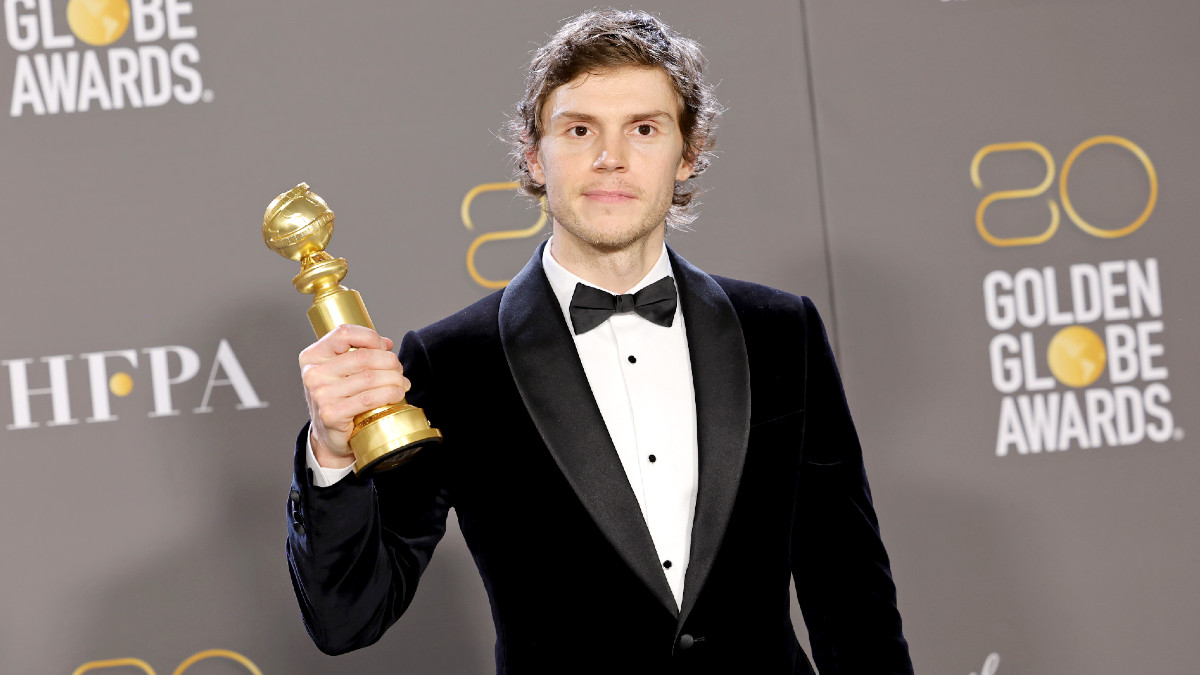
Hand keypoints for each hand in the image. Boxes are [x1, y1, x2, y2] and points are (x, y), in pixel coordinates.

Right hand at [299, 325, 410, 468]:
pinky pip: (369, 398)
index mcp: (312, 356)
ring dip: (394, 379)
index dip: (370, 337)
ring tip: (402, 383)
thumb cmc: (338, 399)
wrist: (329, 436)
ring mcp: (320, 394)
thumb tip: (386, 343)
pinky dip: (390, 394)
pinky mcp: (331, 414)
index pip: (343, 333)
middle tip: (399, 370)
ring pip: (370, 377)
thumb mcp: (341, 371)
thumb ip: (359, 353)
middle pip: (363, 356)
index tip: (385, 347)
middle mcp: (313, 373)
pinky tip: (397, 395)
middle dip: (390, 361)